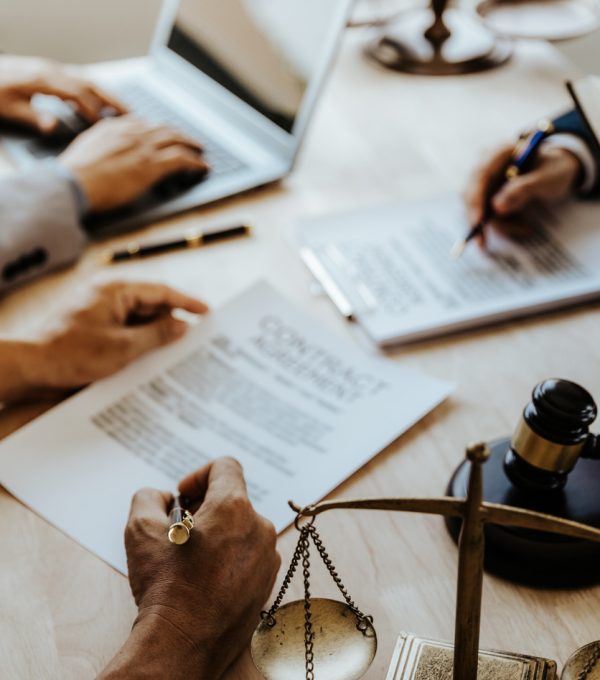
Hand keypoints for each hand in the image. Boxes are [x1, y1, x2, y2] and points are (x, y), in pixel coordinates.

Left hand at [0, 55, 125, 132]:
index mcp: (42, 79)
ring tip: (121, 110)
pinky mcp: (48, 72)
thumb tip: (52, 126)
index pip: (77, 93)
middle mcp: (50, 71)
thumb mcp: (8, 108)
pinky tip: (94, 106)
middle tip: (130, 114)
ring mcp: (50, 70)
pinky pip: (77, 81)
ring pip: (86, 80)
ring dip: (105, 95)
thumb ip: (32, 117)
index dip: (94, 109)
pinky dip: (91, 93)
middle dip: (111, 99)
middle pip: (89, 83)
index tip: (105, 126)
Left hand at [32, 280, 207, 389]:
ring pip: (137, 318)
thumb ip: (157, 334)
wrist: (30, 365)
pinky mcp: (92, 324)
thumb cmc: (72, 353)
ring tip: (176, 350)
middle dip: (172, 320)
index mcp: (116, 290)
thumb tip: (181, 326)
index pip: (161, 291)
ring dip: (155, 333)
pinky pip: (124, 327)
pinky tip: (150, 355)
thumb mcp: (123, 347)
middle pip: (150, 304)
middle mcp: (107, 294)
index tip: (206, 312)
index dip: (186, 303)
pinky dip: (138, 339)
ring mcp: (98, 309)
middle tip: (195, 336)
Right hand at [59, 115, 208, 211]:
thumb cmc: (73, 176)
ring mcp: (142, 148)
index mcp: (112, 128)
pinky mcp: (151, 165)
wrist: (71, 183)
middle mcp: (130, 133)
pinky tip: (203, 166)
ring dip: (191, 145)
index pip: (141, 123)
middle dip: (178, 133)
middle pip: (162, 128)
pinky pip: (182, 159)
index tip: (163, 133)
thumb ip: (99, 146)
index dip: (156, 128)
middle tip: (188, 140)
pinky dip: (196, 162)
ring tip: (201, 150)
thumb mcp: (84, 151)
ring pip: (176, 140)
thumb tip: (104, 154)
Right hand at [99, 458, 279, 679]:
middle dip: (205, 507)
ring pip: (242, 529)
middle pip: (233, 499)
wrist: (182, 645)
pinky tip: (206, 578)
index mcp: (235, 507)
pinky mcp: (268, 583)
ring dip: (218, 534)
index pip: (226, 466)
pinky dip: (230, 557)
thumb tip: (165, 498)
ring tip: (191, 557)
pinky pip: (250, 556)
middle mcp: (260, 528)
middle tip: (179, 529)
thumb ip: (150, 497)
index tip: (182, 497)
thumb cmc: (164, 587)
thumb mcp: (140, 530)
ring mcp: (268, 557)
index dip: (199, 474)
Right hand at [464, 143, 581, 244]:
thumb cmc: (554, 169)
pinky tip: (522, 226)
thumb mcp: (547, 178)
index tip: (478, 221)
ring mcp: (485, 182)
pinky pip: (487, 216)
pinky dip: (503, 225)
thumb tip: (496, 207)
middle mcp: (486, 165)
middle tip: (482, 244)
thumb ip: (523, 188)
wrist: (556, 171)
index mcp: (500, 152)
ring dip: (501, 224)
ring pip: (478, 210)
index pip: (480, 175)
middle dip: (478, 220)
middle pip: (471, 195)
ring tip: (526, 229)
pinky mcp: (486, 197)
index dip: (475, 199)